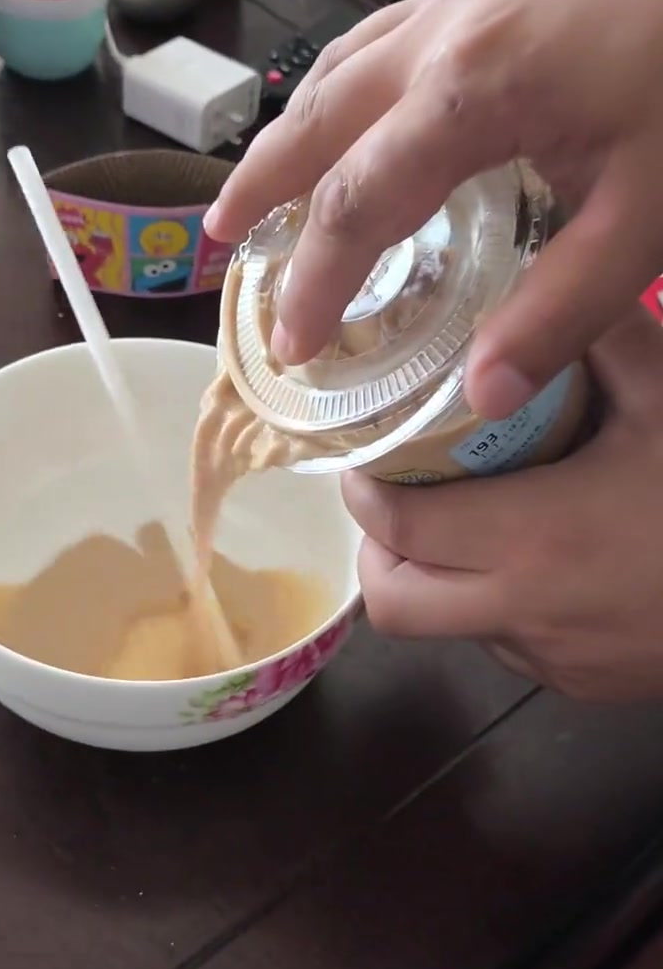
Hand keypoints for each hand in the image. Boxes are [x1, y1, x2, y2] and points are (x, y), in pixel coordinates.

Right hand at [205, 0, 662, 417]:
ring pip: (340, 67)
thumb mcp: (647, 218)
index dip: (315, 280)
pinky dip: (340, 89)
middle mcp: (442, 35)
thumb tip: (481, 397)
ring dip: (290, 133)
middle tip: (217, 246)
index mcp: (469, 94)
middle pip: (318, 119)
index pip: (357, 202)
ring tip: (259, 189)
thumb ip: (561, 309)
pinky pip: (381, 38)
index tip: (293, 346)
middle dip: (261, 188)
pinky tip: (349, 115)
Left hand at [341, 307, 662, 703]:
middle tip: (399, 503)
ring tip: (476, 526)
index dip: (363, 494)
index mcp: (533, 538)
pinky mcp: (586, 687)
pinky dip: (502, 609)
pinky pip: (511, 650)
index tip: (363, 462)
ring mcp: (554, 661)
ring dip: (442, 582)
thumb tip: (553, 282)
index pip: (399, 527)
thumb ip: (606, 337)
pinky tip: (551, 567)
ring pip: (450, 631)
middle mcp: (523, 612)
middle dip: (380, 554)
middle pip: (395, 605)